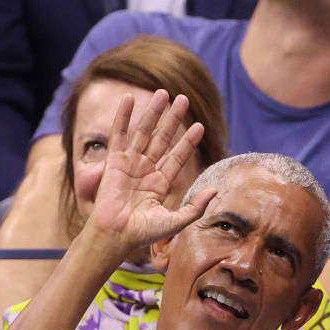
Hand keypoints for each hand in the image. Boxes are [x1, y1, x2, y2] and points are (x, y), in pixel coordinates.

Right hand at [85, 89, 216, 254]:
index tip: (199, 126)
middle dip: (173, 119)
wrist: (117, 236)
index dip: (188, 142)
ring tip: (163, 93)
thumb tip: (215, 191)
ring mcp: (130, 164)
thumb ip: (195, 207)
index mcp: (161, 183)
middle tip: (183, 99)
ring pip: (144, 132)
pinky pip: (119, 135)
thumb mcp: (175, 221)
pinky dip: (123, 116)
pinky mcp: (114, 162)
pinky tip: (129, 99)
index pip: (178, 157)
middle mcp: (146, 170)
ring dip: (153, 113)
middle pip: (162, 139)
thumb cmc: (143, 233)